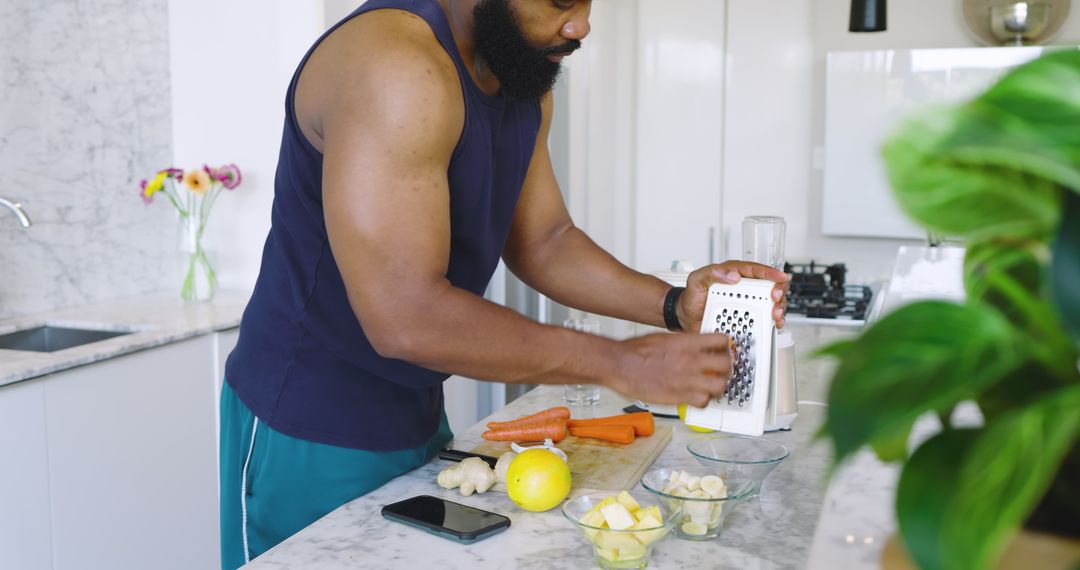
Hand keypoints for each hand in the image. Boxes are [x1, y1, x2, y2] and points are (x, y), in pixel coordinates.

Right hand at [613, 333, 732, 407]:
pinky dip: (703, 400)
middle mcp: (691, 360)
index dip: (724, 346)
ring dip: (717, 385)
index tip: (723, 349)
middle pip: (726, 364)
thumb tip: (693, 344)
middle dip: (726, 367)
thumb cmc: (636, 351)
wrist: (621, 364)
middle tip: (721, 369)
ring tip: (711, 385)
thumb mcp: (663, 337)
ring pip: (720, 385)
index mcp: (687, 343)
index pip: (721, 341)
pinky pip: (704, 402)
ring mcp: (687, 379)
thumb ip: (682, 342)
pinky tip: (697, 396)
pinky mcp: (680, 396)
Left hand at [676, 261, 789, 330]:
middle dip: (779, 290)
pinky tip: (774, 323)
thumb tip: (733, 275)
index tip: (780, 277)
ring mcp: (747, 302)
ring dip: (779, 307)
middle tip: (776, 297)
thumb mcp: (696, 280)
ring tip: (775, 314)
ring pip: (772, 302)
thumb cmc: (691, 297)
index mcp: (734, 273)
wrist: (685, 317)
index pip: (756, 270)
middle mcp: (745, 287)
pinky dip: (772, 321)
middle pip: (771, 285)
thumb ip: (711, 273)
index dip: (770, 273)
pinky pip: (765, 318)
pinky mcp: (747, 316)